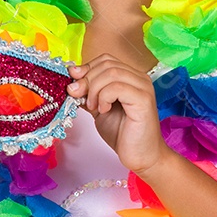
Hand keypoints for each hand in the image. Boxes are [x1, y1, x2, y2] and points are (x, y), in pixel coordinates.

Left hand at [67, 54, 170, 174]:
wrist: (141, 157)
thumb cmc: (122, 134)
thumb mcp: (98, 108)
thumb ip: (88, 93)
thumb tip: (72, 80)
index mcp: (130, 77)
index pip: (105, 60)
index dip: (87, 68)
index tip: (73, 83)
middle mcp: (139, 78)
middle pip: (107, 64)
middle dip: (87, 80)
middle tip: (79, 97)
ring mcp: (143, 87)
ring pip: (111, 73)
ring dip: (94, 89)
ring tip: (93, 107)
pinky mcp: (143, 100)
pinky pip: (117, 87)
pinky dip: (104, 97)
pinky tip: (104, 110)